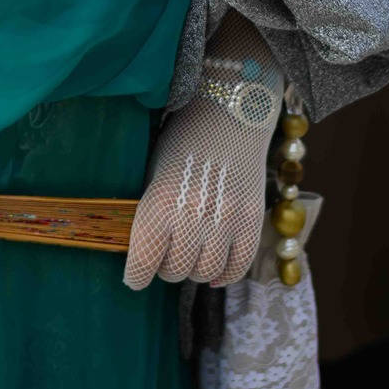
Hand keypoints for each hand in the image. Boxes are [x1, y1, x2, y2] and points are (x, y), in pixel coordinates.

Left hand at [124, 17, 281, 290]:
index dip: (135, 275)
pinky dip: (224, 274)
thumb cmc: (181, 139)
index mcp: (160, 202)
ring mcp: (226, 221)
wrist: (228, 111)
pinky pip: (237, 267)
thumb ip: (150, 212)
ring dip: (194, 269)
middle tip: (164, 256)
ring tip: (189, 256)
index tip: (135, 277)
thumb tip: (141, 252)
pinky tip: (214, 267)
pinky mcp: (252, 222)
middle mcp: (193, 216)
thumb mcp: (153, 171)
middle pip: (174, 271)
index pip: (142, 262)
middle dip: (165, 268)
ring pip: (205, 272)